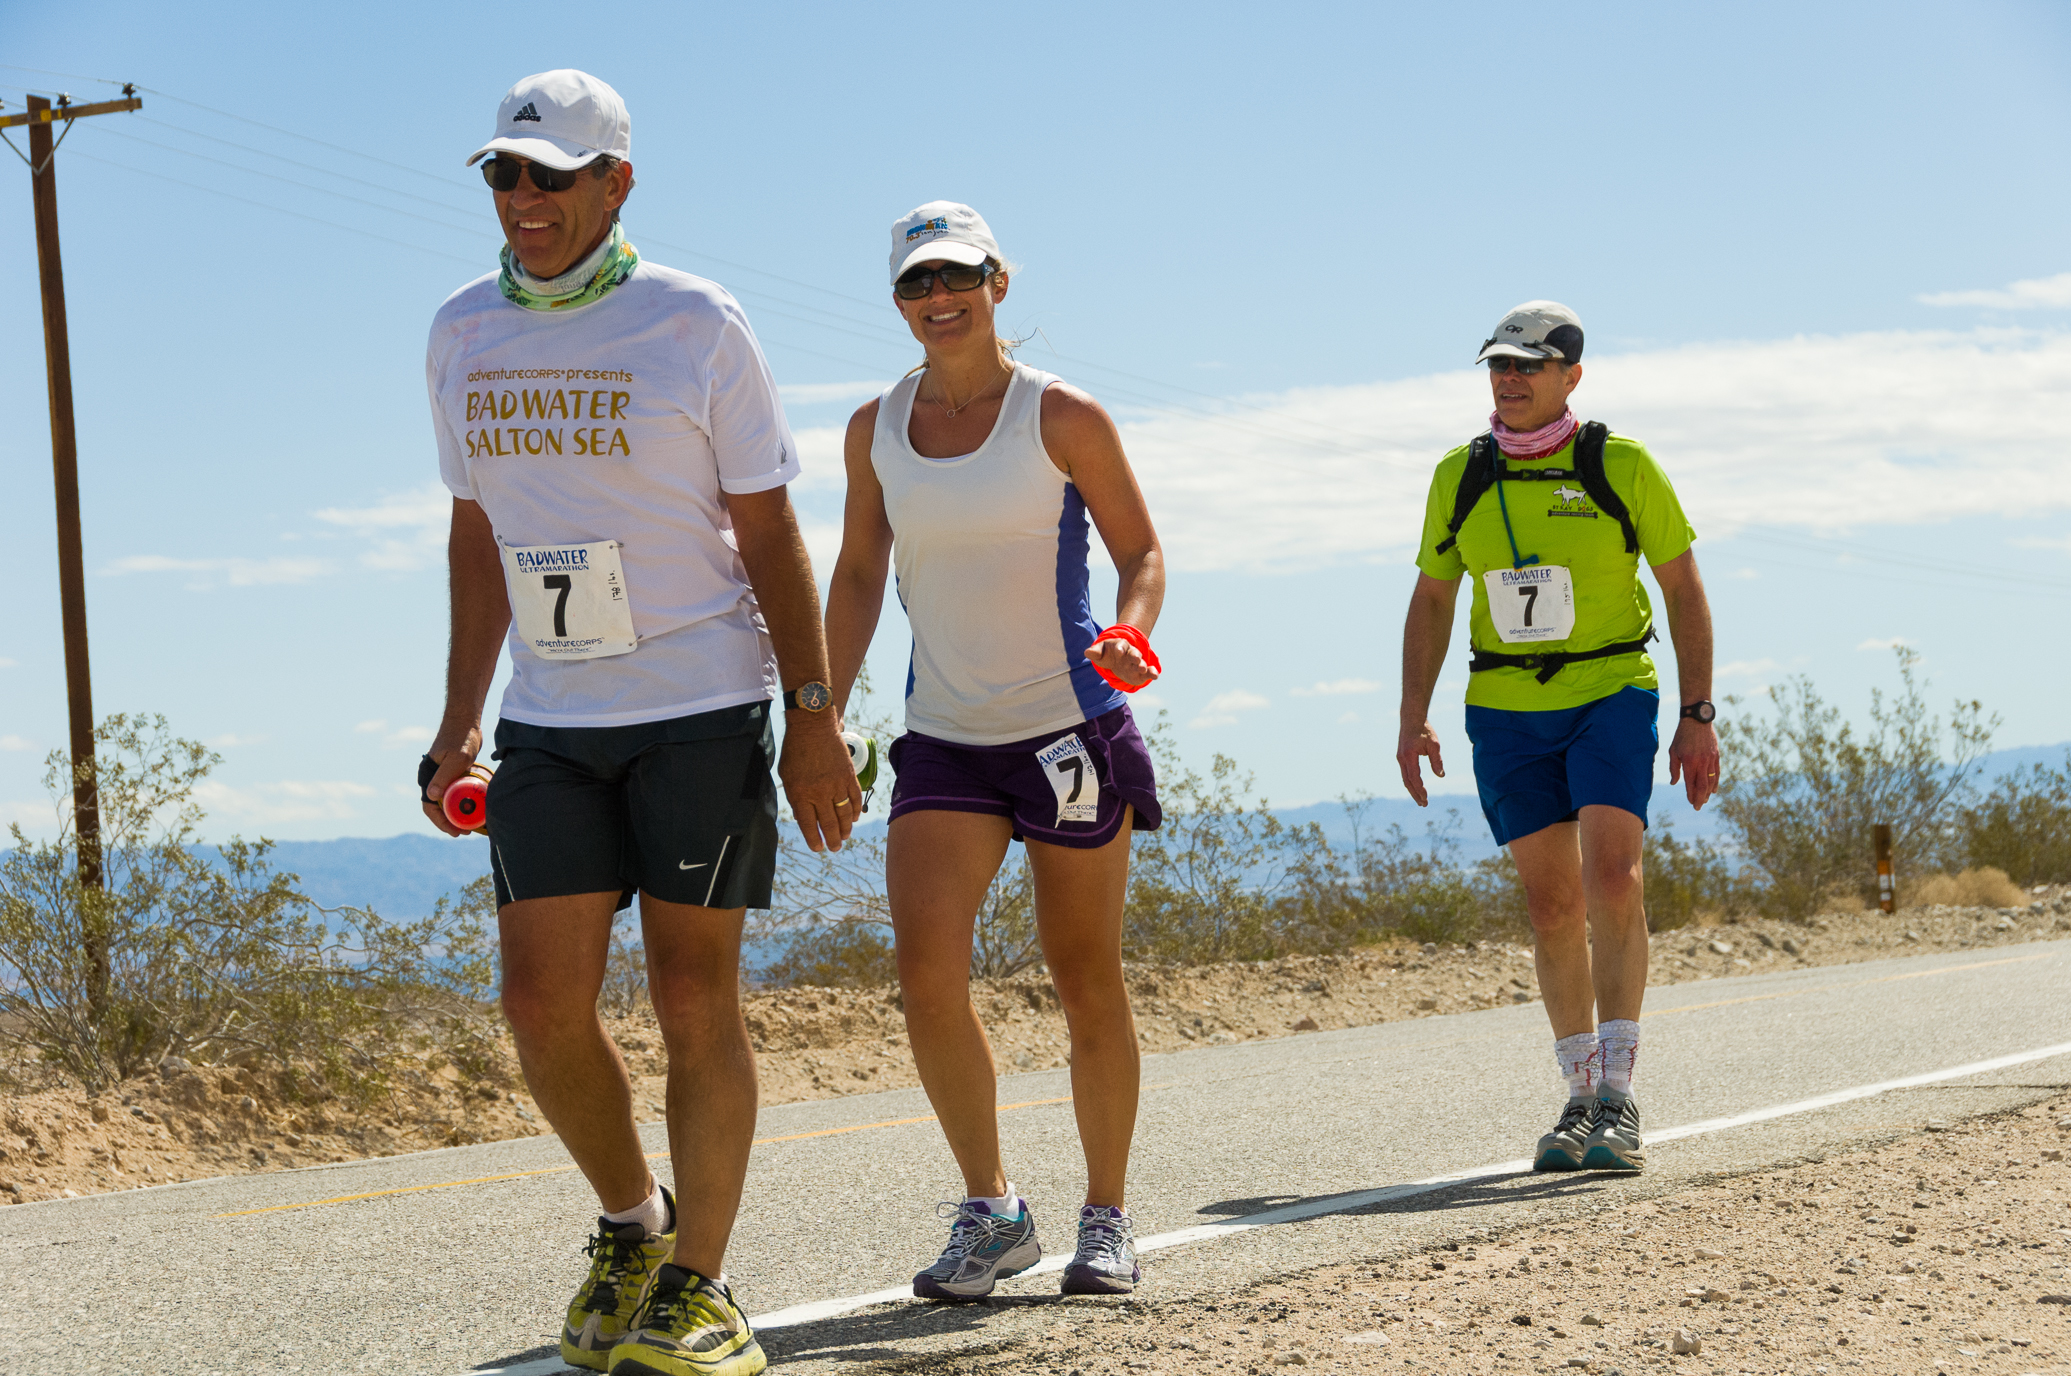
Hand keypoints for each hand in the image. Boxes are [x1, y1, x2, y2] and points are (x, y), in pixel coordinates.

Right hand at [422, 725, 483, 837]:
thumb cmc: (461, 737)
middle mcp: (431, 777)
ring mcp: (442, 775)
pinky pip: (455, 791)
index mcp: (427, 776)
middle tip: (465, 832)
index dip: (440, 822)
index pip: (428, 806)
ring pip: (446, 800)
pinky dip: (462, 801)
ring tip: (470, 824)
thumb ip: (444, 776)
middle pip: (437, 806)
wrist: (465, 720)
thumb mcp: (456, 758)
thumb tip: (431, 796)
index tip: (455, 831)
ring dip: (456, 813)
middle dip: (449, 821)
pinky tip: (474, 807)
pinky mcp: (452, 772)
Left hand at [780, 712, 862, 852]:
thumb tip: (803, 815)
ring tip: (844, 837)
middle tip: (835, 848)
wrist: (812, 727)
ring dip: (845, 829)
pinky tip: (853, 819)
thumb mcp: (786, 775)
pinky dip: (855, 811)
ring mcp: (836, 785)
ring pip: (844, 814)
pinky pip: (855, 798)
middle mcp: (819, 793)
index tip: (818, 848)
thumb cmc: (795, 750)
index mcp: (800, 794)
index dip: (814, 839)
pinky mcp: (848, 776)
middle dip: (832, 839)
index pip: (809, 824)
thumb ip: (795, 796)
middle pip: (828, 823)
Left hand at [1085, 637, 1157, 688]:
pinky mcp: (1141, 672)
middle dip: (1135, 656)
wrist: (1117, 659)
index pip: (1120, 645)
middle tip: (1136, 659)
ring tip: (1143, 669)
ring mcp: (1137, 662)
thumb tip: (1087, 652)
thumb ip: (1095, 652)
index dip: (1120, 648)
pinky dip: (1152, 673)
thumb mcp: (1100, 652)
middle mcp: (1130, 653)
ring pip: (1141, 663)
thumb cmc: (1107, 654)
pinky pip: (1149, 671)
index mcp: (1120, 646)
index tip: (1118, 652)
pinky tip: (1156, 676)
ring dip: (1142, 665)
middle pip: (1134, 653)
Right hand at [1396, 719, 1444, 807]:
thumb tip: (1440, 776)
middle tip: (1423, 804)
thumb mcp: (1434, 744)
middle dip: (1415, 794)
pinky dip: (1410, 782)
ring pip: (1405, 778)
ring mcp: (1400, 758)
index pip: (1414, 777)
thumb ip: (1437, 760)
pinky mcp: (1401, 757)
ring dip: (1412, 790)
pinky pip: (1405, 773)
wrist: (1411, 718)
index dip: (1420, 789)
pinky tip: (1417, 787)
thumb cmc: (1424, 730)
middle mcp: (1402, 758)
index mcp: (1409, 755)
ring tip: (1420, 799)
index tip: (1426, 798)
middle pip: (1407, 781)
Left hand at [1668, 718, 1719, 809]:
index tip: (1691, 803)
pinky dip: (1716, 783)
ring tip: (1705, 800)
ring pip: (1711, 781)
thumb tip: (1674, 783)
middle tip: (1698, 807)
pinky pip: (1717, 773)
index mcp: (1689, 761)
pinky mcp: (1716, 755)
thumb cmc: (1682, 735)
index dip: (1691, 795)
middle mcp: (1701, 762)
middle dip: (1701, 798)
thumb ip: (1674, 768)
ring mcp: (1710, 759)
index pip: (1691, 783)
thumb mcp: (1673, 751)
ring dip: (1708, 793)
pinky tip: (1714, 790)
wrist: (1697, 719)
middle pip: (1703, 786)